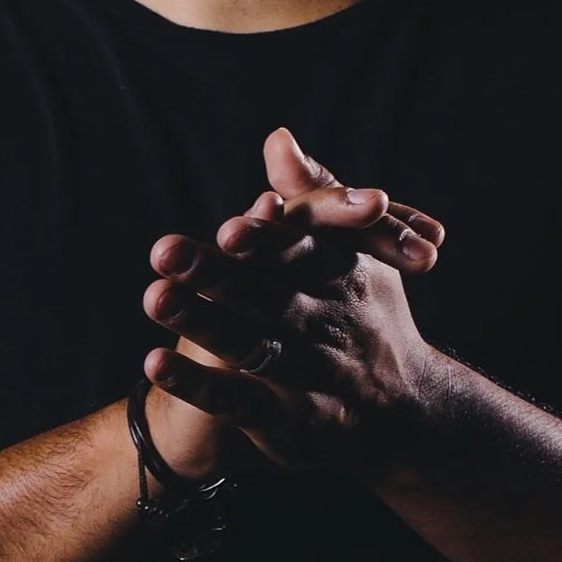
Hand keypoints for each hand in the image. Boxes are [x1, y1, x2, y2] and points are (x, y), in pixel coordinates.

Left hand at [141, 128, 445, 476]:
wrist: (406, 412)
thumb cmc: (365, 315)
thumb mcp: (353, 253)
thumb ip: (313, 197)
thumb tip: (278, 139)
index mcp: (343, 274)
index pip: (304, 250)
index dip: (268, 241)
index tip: (229, 228)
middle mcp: (329, 323)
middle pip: (269, 296)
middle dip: (218, 275)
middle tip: (164, 252)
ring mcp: (311, 374)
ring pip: (250, 345)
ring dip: (201, 323)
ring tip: (154, 297)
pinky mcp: (291, 422)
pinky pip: (238, 402)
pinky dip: (197, 384)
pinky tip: (154, 362)